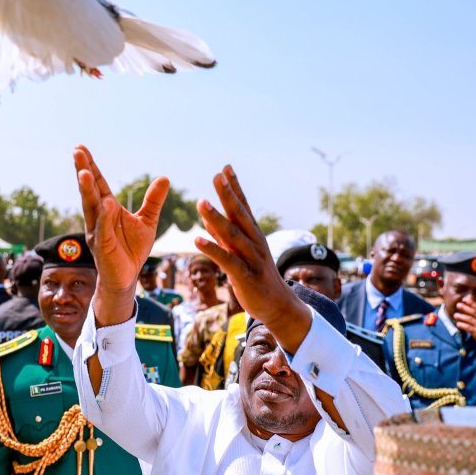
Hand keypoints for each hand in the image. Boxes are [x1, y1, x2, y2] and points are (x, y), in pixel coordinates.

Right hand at [74, 145, 167, 324]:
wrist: (127, 277)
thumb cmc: (132, 250)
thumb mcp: (147, 221)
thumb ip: (153, 201)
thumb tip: (164, 178)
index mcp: (108, 209)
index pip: (98, 184)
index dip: (91, 166)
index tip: (81, 148)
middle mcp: (99, 217)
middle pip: (90, 190)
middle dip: (83, 171)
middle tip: (77, 151)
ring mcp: (98, 231)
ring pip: (92, 207)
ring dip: (87, 190)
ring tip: (85, 172)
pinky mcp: (103, 246)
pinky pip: (103, 230)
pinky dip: (104, 218)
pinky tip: (106, 204)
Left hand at [194, 165, 309, 352]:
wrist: (278, 306)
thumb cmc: (257, 279)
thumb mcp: (241, 255)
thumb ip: (225, 238)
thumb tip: (208, 221)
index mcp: (253, 236)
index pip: (243, 207)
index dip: (235, 188)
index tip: (226, 168)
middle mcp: (254, 243)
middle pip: (240, 215)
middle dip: (228, 194)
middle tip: (217, 175)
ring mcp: (252, 259)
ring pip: (233, 235)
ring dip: (216, 218)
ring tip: (201, 202)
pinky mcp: (245, 277)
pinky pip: (228, 261)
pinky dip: (213, 250)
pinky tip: (197, 241)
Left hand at [453, 299, 475, 373]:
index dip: (472, 303)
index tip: (466, 300)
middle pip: (473, 312)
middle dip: (464, 308)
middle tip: (458, 304)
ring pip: (469, 320)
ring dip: (461, 316)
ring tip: (455, 315)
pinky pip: (468, 328)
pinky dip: (462, 325)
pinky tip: (458, 324)